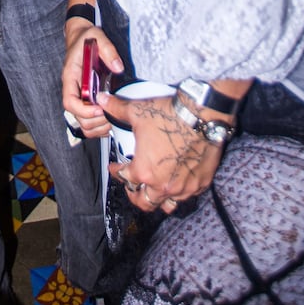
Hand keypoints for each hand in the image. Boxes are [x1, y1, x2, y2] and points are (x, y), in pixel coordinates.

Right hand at [61, 22, 124, 139]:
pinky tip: (111, 118)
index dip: (84, 110)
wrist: (81, 37)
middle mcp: (73, 90)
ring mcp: (80, 96)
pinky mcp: (87, 99)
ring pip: (83, 123)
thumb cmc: (87, 37)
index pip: (69, 102)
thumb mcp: (97, 37)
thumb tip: (118, 67)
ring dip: (98, 126)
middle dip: (96, 120)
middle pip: (78, 117)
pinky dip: (100, 126)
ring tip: (113, 118)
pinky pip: (89, 121)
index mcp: (71, 77)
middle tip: (112, 113)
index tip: (100, 108)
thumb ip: (108, 50)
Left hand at [112, 95, 222, 214]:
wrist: (202, 116)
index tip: (114, 168)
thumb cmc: (170, 116)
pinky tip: (177, 182)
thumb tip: (101, 99)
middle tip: (132, 186)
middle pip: (144, 202)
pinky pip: (188, 196)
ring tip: (154, 190)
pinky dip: (180, 192)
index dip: (116, 172)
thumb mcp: (137, 111)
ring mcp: (183, 188)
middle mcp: (163, 185)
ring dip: (158, 199)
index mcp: (144, 171)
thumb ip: (116, 109)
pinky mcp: (201, 184)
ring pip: (167, 204)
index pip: (125, 178)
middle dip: (135, 195)